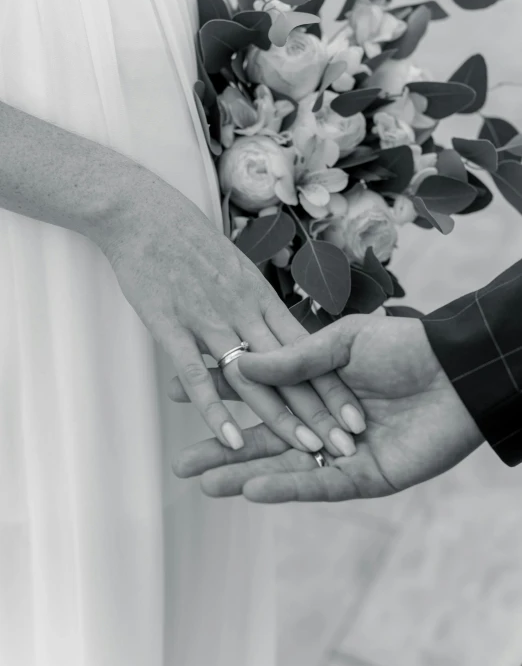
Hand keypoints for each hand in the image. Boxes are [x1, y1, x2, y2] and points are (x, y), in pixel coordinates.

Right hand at [100, 173, 361, 455]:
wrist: (143, 214)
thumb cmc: (188, 241)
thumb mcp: (235, 268)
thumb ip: (256, 304)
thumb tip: (278, 334)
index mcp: (260, 296)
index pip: (305, 348)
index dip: (331, 384)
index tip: (354, 414)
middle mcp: (243, 310)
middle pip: (288, 368)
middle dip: (320, 409)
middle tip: (347, 443)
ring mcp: (208, 318)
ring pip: (253, 376)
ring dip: (281, 416)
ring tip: (308, 450)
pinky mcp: (171, 325)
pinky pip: (197, 371)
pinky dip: (214, 407)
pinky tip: (231, 438)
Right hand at [170, 315, 484, 501]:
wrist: (456, 370)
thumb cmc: (404, 347)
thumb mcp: (342, 341)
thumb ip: (293, 358)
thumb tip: (240, 364)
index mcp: (315, 383)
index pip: (258, 393)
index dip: (219, 394)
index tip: (176, 390)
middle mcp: (323, 421)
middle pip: (264, 439)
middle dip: (222, 450)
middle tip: (181, 462)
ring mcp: (342, 452)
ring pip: (285, 467)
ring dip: (244, 476)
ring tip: (203, 482)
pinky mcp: (366, 477)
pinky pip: (320, 485)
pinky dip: (286, 487)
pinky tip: (252, 490)